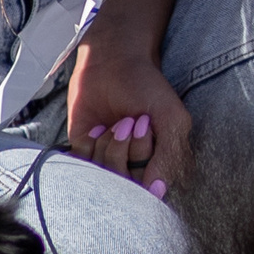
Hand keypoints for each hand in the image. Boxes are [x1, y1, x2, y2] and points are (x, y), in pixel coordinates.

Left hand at [66, 35, 190, 199]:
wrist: (113, 60)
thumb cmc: (146, 86)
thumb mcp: (170, 118)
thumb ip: (169, 157)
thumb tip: (157, 193)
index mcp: (160, 164)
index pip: (150, 188)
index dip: (145, 158)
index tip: (147, 128)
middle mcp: (134, 167)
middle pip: (126, 184)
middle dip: (129, 148)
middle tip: (132, 120)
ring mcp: (107, 159)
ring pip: (105, 173)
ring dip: (111, 144)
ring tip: (119, 121)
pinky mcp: (84, 150)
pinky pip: (83, 162)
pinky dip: (91, 142)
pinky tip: (99, 126)